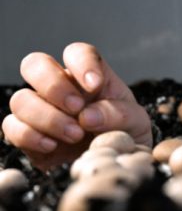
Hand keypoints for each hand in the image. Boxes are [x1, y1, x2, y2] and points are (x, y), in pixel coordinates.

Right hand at [2, 42, 151, 169]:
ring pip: (20, 98)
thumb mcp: (136, 121)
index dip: (82, 63)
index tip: (95, 85)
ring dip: (47, 117)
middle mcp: (61, 87)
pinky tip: (53, 145)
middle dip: (53, 85)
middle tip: (77, 108)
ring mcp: (40, 109)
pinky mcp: (27, 134)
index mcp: (89, 76)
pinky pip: (11, 126)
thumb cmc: (126, 135)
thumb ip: (118, 114)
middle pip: (35, 64)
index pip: (77, 52)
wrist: (113, 164)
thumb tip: (87, 115)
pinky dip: (30, 136)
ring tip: (75, 135)